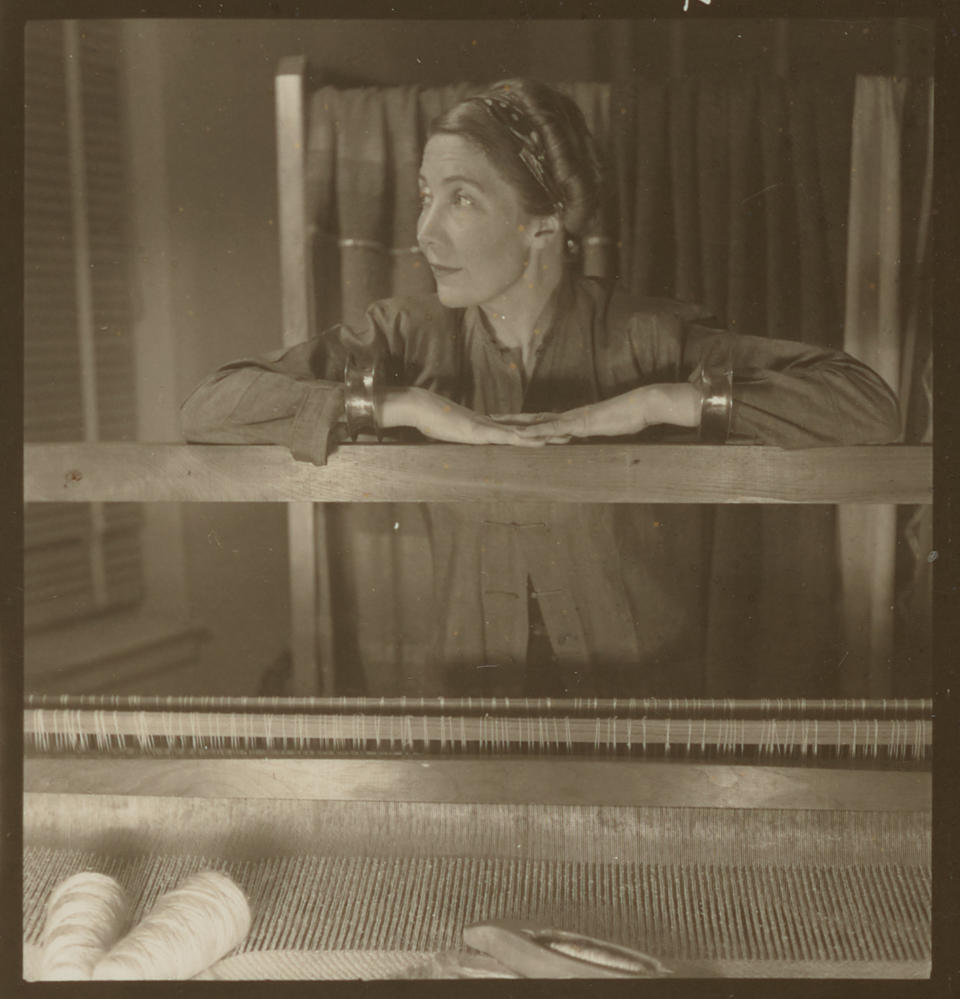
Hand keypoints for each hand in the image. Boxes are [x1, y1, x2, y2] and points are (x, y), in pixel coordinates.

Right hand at [380, 386, 567, 445]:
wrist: (419, 406)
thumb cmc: (429, 418)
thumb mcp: (448, 431)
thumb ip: (459, 435)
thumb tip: (462, 439)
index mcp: (485, 424)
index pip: (515, 426)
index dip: (534, 429)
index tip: (551, 431)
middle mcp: (491, 423)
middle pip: (525, 427)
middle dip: (547, 431)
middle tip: (569, 434)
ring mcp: (487, 427)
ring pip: (521, 432)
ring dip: (542, 436)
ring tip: (563, 438)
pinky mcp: (480, 432)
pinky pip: (505, 436)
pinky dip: (522, 439)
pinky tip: (536, 441)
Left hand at [492, 384, 700, 440]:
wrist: (641, 406)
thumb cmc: (628, 418)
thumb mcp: (607, 431)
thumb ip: (595, 435)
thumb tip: (589, 442)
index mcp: (573, 419)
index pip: (543, 419)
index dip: (524, 421)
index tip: (506, 421)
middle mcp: (567, 416)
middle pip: (533, 417)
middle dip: (510, 419)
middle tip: (488, 417)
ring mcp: (571, 419)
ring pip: (538, 422)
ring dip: (516, 424)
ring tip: (495, 425)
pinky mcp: (578, 424)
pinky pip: (552, 429)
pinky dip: (536, 432)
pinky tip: (521, 434)